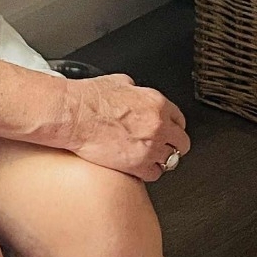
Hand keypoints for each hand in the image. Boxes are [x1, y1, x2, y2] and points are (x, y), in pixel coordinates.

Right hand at [61, 73, 190, 181]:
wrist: (74, 114)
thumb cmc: (89, 98)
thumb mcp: (118, 82)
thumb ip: (135, 90)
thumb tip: (135, 93)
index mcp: (156, 103)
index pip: (180, 120)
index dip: (172, 127)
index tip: (167, 131)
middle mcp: (158, 125)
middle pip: (181, 143)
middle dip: (171, 144)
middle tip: (159, 145)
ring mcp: (150, 147)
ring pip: (171, 161)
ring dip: (160, 159)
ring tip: (147, 157)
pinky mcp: (138, 165)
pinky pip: (154, 174)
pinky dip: (147, 172)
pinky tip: (137, 165)